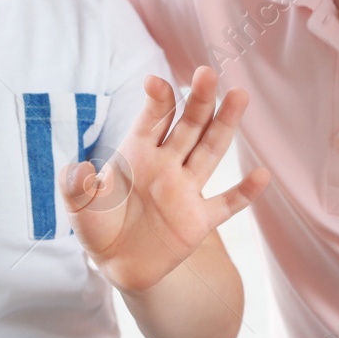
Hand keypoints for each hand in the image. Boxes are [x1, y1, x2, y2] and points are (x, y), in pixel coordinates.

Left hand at [59, 67, 268, 294]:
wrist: (117, 264)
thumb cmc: (97, 225)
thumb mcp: (79, 207)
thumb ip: (76, 187)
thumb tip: (79, 168)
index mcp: (138, 153)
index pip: (153, 119)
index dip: (156, 101)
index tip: (154, 82)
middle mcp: (167, 164)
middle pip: (189, 126)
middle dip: (198, 100)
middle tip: (207, 73)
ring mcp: (186, 190)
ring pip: (211, 151)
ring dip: (225, 125)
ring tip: (239, 97)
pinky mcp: (199, 220)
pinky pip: (227, 204)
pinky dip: (245, 192)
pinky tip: (262, 175)